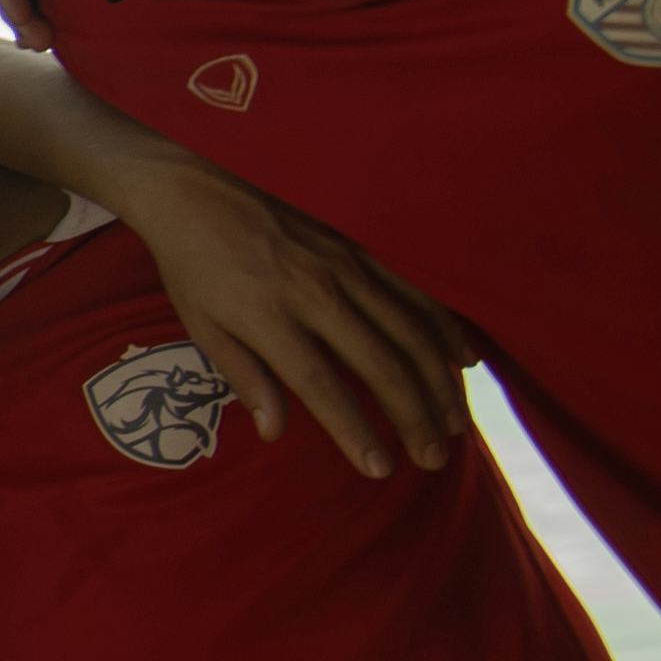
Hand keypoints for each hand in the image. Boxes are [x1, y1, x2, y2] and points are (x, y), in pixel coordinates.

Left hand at [104, 154, 470, 480]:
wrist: (197, 192)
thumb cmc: (194, 268)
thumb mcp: (202, 328)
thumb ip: (244, 379)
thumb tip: (275, 432)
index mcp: (271, 318)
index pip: (322, 386)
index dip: (354, 430)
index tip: (380, 469)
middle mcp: (317, 293)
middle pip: (381, 363)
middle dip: (413, 416)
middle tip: (433, 458)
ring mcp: (345, 267)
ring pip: (409, 330)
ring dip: (439, 381)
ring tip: (456, 424)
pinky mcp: (359, 249)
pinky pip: (413, 292)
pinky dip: (444, 327)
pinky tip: (465, 361)